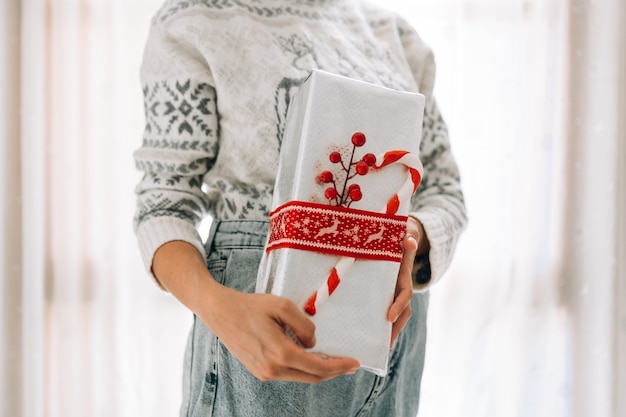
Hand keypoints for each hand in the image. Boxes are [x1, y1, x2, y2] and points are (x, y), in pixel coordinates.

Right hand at [200, 287, 360, 382]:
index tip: (355, 364)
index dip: (339, 367)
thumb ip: (304, 324)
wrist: (221, 312)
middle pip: (312, 377)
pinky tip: (310, 357)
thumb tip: (313, 342)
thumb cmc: (251, 306)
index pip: (318, 367)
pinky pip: (288, 373)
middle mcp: (272, 369)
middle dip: (334, 371)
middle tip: (350, 365)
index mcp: (280, 354)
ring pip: (300, 376)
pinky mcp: (260, 371)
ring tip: (333, 359)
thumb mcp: (283, 306)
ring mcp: (265, 373)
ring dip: (319, 370)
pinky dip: (303, 367)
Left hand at [387, 217, 427, 347]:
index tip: (389, 317)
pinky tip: (365, 333)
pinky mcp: (383, 292)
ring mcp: (393, 290)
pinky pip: (381, 308)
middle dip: (395, 329)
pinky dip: (378, 321)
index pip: (404, 295)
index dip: (398, 306)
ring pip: (394, 314)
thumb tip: (408, 242)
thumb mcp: (407, 231)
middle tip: (386, 345)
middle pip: (402, 312)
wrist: (404, 234)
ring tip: (378, 347)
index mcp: (404, 276)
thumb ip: (408, 236)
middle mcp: (400, 286)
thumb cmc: (403, 233)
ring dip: (388, 331)